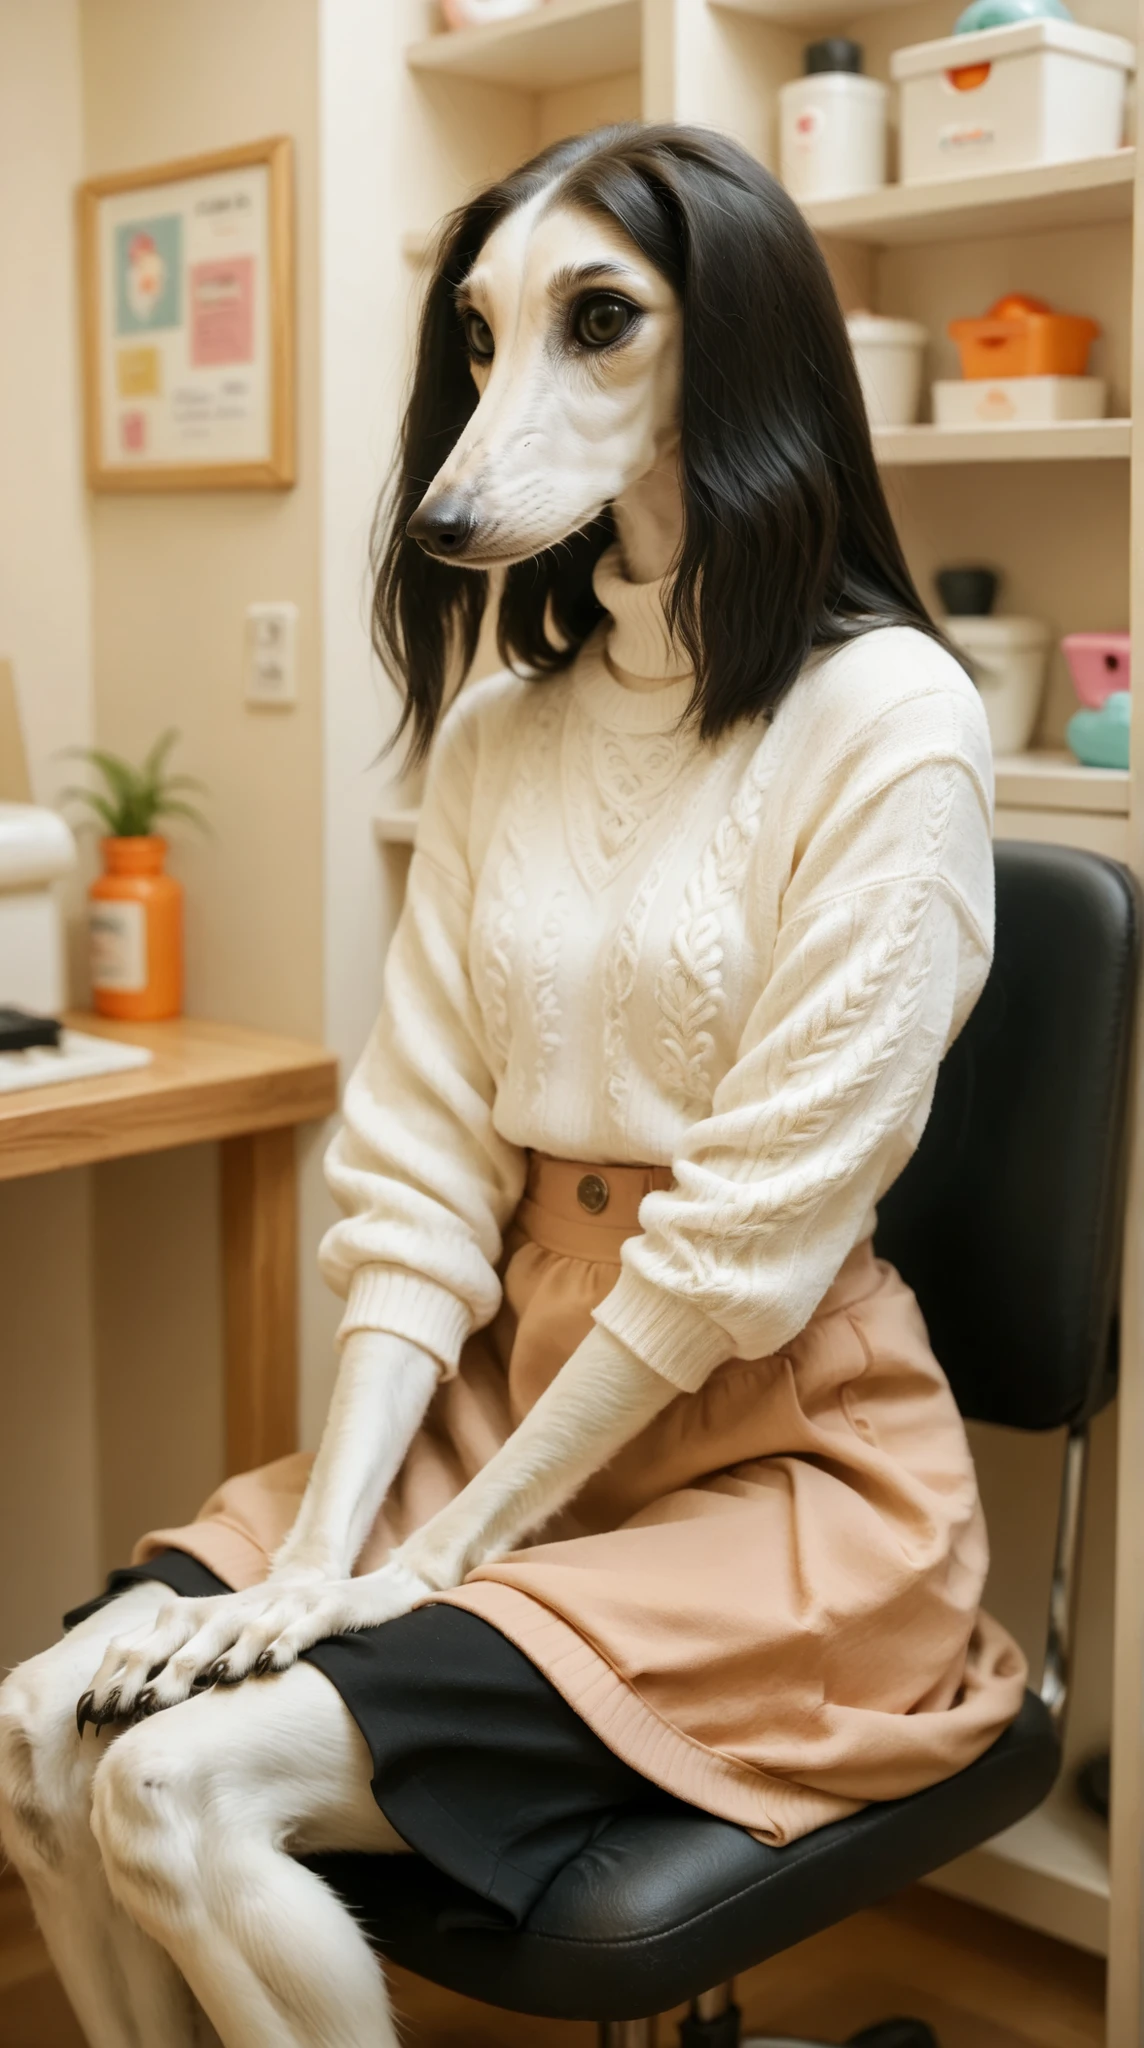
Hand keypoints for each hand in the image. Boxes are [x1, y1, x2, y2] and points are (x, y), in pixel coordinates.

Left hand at [75, 1560, 429, 1732]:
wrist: (370, 1593)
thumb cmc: (294, 1627)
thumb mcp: (244, 1642)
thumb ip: (201, 1665)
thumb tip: (142, 1711)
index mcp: (220, 1614)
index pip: (162, 1635)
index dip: (132, 1668)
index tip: (104, 1708)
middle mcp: (248, 1605)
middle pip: (198, 1631)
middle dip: (169, 1668)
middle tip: (143, 1705)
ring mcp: (288, 1604)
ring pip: (250, 1627)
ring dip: (229, 1654)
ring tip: (211, 1681)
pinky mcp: (327, 1607)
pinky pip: (304, 1624)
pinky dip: (287, 1642)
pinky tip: (275, 1665)